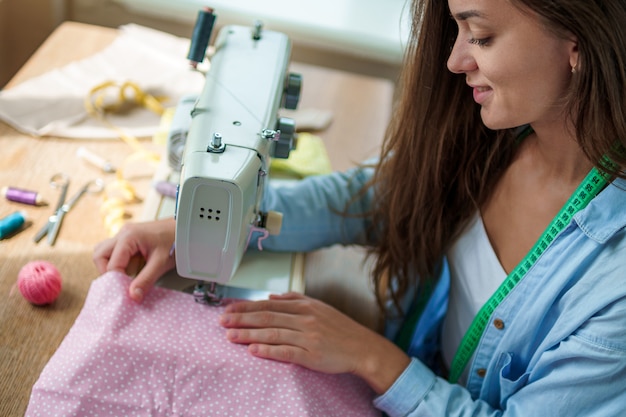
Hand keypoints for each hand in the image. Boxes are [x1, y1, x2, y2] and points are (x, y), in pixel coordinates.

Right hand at [93, 218, 175, 301]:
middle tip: (122, 282)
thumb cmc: (175, 240)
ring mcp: (125, 234)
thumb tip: (133, 296)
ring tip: (129, 274)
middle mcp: (123, 233)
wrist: (185, 228)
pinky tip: (135, 267)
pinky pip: (116, 251)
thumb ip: (146, 280)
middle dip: (108, 271)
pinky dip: (121, 262)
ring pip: (105, 252)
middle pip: (100, 255)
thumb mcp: (161, 263)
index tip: (126, 290)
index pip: (111, 264)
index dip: (117, 280)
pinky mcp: (129, 238)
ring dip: (112, 266)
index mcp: (128, 237)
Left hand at [219, 292, 410, 393]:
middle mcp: (305, 318)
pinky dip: (268, 350)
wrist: (362, 347)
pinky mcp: (311, 355)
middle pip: (266, 317)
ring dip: (248, 335)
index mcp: (304, 305)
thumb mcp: (318, 307)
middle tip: (222, 322)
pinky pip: (286, 352)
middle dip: (241, 319)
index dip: (246, 307)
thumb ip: (294, 299)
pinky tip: (253, 351)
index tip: (228, 310)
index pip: (268, 304)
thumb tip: (271, 296)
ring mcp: (308, 336)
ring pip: (272, 333)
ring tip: (230, 336)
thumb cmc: (339, 328)